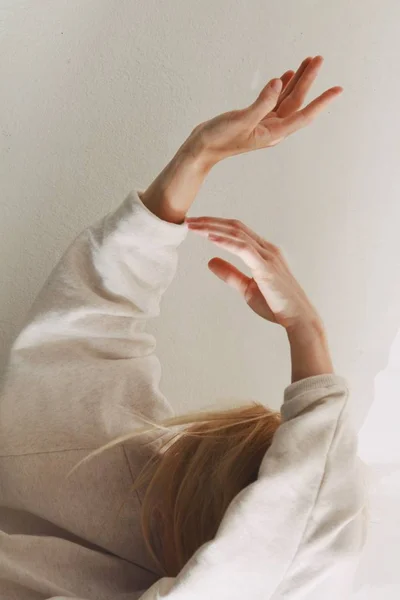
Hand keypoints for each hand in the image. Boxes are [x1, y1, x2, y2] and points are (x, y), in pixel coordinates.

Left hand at [186, 215, 321, 331]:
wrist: (298, 319)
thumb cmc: (276, 305)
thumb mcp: (247, 288)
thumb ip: (230, 274)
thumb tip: (210, 262)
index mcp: (264, 252)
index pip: (237, 231)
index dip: (215, 225)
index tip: (196, 225)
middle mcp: (267, 249)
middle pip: (235, 227)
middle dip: (210, 222)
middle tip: (189, 221)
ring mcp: (268, 257)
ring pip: (237, 234)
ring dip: (213, 228)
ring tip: (194, 226)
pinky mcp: (266, 268)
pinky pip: (244, 249)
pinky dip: (226, 241)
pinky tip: (210, 238)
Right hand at [187, 56, 341, 166]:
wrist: (202, 148)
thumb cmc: (219, 138)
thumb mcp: (241, 120)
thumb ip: (262, 103)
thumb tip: (279, 83)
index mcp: (273, 133)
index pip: (304, 115)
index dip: (322, 102)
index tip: (337, 90)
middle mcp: (273, 129)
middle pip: (297, 102)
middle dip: (309, 81)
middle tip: (319, 59)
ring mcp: (264, 123)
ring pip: (287, 99)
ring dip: (298, 81)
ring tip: (308, 62)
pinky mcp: (255, 118)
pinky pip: (274, 100)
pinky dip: (283, 87)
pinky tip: (288, 76)